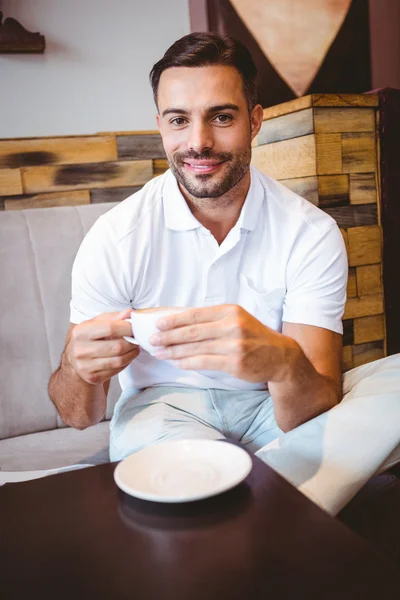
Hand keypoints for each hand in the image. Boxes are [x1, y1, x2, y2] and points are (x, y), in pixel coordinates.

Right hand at [66, 309, 139, 384]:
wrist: (74, 361)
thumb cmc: (89, 338)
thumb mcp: (96, 323)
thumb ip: (113, 317)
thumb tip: (130, 312)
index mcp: (80, 332)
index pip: (110, 328)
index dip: (127, 327)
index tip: (135, 327)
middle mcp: (80, 350)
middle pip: (117, 346)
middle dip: (132, 342)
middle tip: (137, 338)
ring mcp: (85, 366)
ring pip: (119, 360)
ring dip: (132, 353)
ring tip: (135, 347)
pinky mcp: (92, 377)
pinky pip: (116, 370)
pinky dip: (126, 362)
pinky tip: (127, 356)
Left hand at [150, 305, 295, 382]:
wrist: (280, 356)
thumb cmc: (253, 337)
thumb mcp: (236, 320)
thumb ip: (212, 320)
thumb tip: (179, 322)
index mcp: (230, 311)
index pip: (195, 314)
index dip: (174, 320)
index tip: (158, 325)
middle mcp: (232, 326)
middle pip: (193, 331)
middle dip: (169, 337)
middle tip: (152, 341)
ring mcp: (234, 345)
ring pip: (196, 348)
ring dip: (174, 352)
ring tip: (160, 353)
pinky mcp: (235, 362)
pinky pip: (204, 362)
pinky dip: (188, 363)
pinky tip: (177, 363)